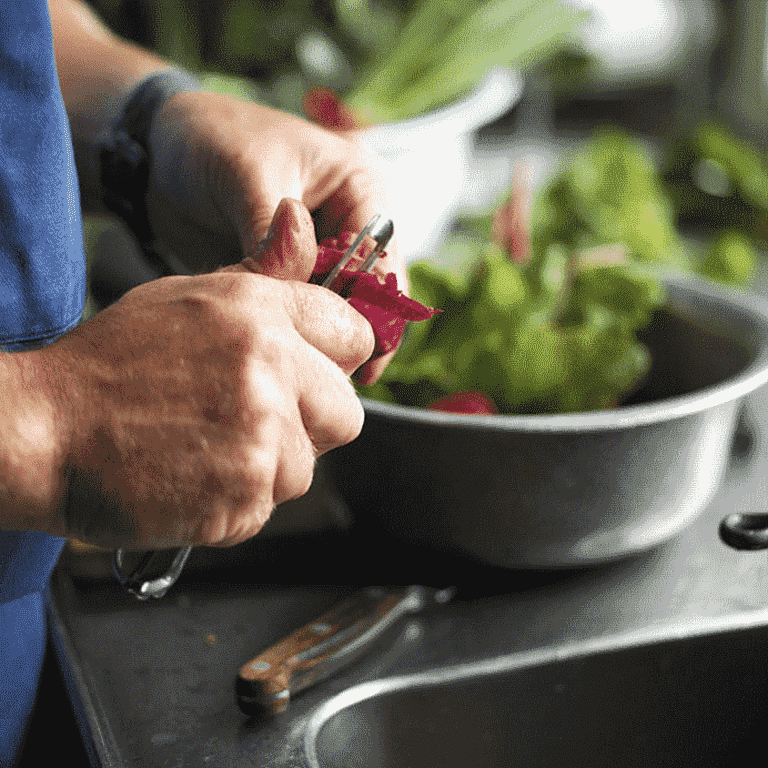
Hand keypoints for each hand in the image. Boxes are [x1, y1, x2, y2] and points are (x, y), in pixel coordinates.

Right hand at [35, 202, 373, 548]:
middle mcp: (271, 364)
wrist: (41, 429)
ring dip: (266, 470)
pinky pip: (268, 507)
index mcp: (260, 309)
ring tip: (205, 452)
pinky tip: (191, 480)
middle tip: (255, 425)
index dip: (337, 363)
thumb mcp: (187, 296)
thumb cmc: (111, 365)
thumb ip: (262, 273)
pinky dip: (236, 504)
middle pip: (347, 412)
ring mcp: (261, 432)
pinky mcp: (244, 494)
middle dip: (310, 425)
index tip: (314, 379)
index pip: (354, 335)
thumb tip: (300, 219)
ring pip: (306, 468)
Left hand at [145, 91, 405, 382]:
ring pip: (336, 310)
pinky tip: (275, 349)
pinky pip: (301, 313)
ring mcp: (321, 254)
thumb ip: (272, 237)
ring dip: (317, 334)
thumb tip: (293, 292)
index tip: (342, 346)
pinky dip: (290, 331)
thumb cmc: (211, 137)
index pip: (381, 261)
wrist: (158, 149)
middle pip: (368, 294)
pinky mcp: (290, 275)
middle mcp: (349, 224)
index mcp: (360, 187)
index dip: (369, 308)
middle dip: (348, 331)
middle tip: (323, 369)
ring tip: (297, 362)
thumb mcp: (248, 176)